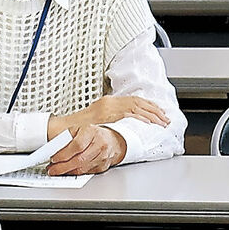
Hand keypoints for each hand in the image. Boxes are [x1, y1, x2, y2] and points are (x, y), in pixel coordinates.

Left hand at [47, 125, 126, 174]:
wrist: (114, 140)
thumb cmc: (93, 134)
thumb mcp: (79, 129)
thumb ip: (67, 137)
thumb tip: (53, 148)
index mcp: (92, 132)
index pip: (77, 146)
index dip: (64, 154)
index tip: (53, 159)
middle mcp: (99, 145)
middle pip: (79, 159)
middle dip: (63, 166)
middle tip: (52, 169)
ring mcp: (103, 157)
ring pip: (83, 168)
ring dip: (67, 171)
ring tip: (56, 171)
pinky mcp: (103, 167)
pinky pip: (87, 172)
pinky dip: (75, 173)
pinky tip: (67, 172)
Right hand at [48, 95, 167, 138]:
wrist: (63, 129)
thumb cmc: (77, 128)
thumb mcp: (95, 119)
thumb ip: (109, 118)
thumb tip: (123, 122)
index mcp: (107, 101)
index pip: (133, 100)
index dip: (148, 105)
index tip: (158, 111)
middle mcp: (109, 102)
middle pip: (137, 102)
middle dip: (154, 110)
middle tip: (165, 117)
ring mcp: (108, 108)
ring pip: (136, 107)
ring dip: (151, 115)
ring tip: (162, 122)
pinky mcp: (107, 115)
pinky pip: (128, 115)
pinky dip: (140, 118)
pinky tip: (149, 123)